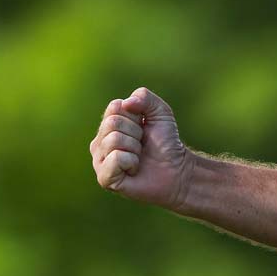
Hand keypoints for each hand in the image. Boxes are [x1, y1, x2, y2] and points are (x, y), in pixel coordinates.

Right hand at [89, 87, 193, 210]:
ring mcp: (100, 161)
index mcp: (108, 125)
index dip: (135, 116)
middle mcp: (100, 142)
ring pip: (114, 140)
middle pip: (112, 123)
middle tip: (142, 145)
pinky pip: (115, 158)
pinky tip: (133, 170)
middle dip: (135, 133)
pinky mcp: (104, 178)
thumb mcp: (160, 112)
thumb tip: (126, 103)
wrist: (176, 170)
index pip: (115, 107)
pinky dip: (131, 162)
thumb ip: (144, 97)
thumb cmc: (165, 142)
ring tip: (139, 157)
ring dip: (135, 148)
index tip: (143, 127)